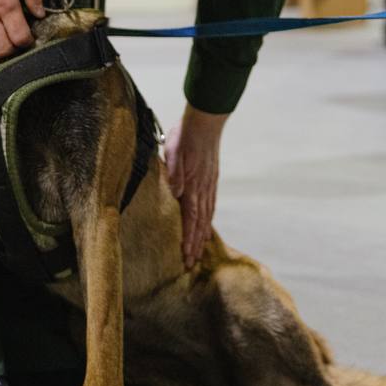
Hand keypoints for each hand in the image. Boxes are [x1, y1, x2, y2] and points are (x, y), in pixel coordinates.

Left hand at [165, 106, 227, 268]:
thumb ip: (174, 172)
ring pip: (207, 216)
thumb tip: (177, 193)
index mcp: (192, 184)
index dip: (188, 238)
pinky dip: (208, 220)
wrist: (206, 121)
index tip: (186, 256)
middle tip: (191, 263)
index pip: (190, 217)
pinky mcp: (212, 179)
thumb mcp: (173, 149)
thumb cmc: (185, 135)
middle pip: (200, 222)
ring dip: (202, 235)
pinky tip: (207, 226)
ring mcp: (209, 184)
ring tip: (200, 251)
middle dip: (195, 244)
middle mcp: (203, 188)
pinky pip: (211, 205)